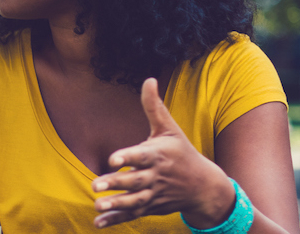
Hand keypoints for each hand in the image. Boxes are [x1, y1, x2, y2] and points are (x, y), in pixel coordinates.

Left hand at [91, 78, 235, 228]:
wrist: (204, 186)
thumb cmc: (182, 152)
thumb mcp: (170, 129)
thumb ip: (154, 106)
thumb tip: (148, 79)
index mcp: (159, 155)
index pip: (142, 156)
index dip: (128, 157)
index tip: (113, 159)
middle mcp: (156, 176)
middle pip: (135, 182)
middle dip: (116, 184)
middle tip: (95, 185)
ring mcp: (154, 194)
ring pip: (133, 201)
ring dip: (115, 205)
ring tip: (96, 205)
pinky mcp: (150, 207)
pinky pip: (132, 215)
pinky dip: (116, 220)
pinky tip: (98, 223)